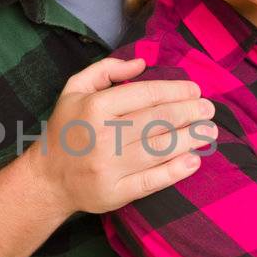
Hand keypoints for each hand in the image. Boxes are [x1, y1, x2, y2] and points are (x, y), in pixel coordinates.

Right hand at [32, 56, 217, 215]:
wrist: (47, 178)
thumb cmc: (67, 128)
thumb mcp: (75, 89)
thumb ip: (106, 70)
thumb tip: (142, 63)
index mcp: (94, 107)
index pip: (146, 94)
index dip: (176, 90)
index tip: (195, 90)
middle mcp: (103, 136)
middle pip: (158, 121)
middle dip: (190, 112)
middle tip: (209, 110)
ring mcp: (109, 167)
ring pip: (160, 149)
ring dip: (190, 138)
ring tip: (209, 131)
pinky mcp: (115, 193)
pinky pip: (152, 181)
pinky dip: (176, 171)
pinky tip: (194, 160)